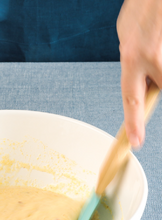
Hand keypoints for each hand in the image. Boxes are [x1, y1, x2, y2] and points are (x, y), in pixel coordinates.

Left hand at [117, 0, 161, 147]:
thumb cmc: (144, 7)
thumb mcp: (127, 35)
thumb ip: (133, 60)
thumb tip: (142, 78)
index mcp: (132, 57)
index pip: (131, 99)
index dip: (134, 123)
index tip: (136, 141)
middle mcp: (153, 58)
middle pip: (160, 84)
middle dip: (157, 76)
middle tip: (154, 50)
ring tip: (159, 40)